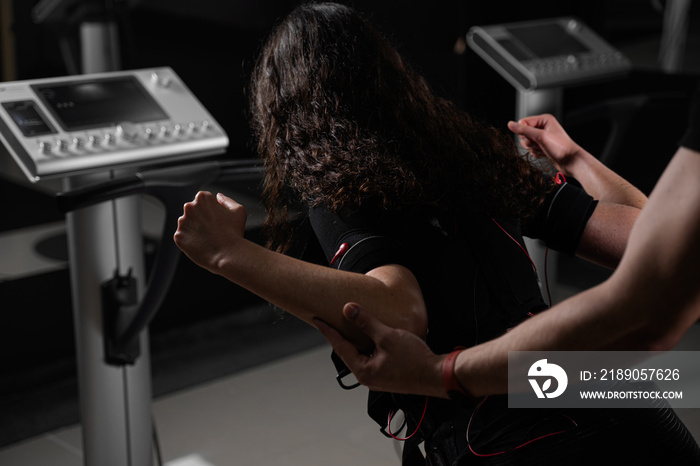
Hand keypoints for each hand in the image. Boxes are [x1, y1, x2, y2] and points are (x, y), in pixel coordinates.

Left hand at [174, 191, 246, 274]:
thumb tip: (219, 197)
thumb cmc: (234, 233)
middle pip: (193, 211)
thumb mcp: (239, 210)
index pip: (203, 201)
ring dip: (195, 230)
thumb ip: (227, 200)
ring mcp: (182, 223)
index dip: (211, 211)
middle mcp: (189, 207)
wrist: (228, 254)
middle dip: (200, 219)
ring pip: (187, 225)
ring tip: (208, 238)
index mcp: (202, 198)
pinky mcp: (178, 236)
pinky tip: (202, 244)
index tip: (216, 219)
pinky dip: (191, 241)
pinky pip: (183, 238)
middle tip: (213, 230)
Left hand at [314, 303, 445, 397]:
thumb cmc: (414, 360)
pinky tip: (372, 336)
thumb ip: (366, 322)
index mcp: (363, 371)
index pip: (339, 347)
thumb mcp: (387, 336)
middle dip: (340, 336)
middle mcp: (368, 376)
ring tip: (350, 325)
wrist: (437, 374)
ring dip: (356, 340)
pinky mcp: (388, 374)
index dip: (328, 331)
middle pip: (348, 352)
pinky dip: (368, 345)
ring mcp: (378, 377)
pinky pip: (372, 357)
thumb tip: (349, 310)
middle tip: (331, 320)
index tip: (318, 320)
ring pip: (360, 354)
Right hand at [508, 113, 582, 173]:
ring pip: (526, 142)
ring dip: (532, 148)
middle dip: (529, 141)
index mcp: (544, 119)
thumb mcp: (541, 137)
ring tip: (542, 149)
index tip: (532, 138)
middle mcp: (543, 127)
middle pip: (524, 133)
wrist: (570, 161)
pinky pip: (531, 148)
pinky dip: (534, 152)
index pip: (523, 122)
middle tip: (539, 144)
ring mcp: (542, 137)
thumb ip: (524, 130)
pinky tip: (543, 153)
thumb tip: (510, 124)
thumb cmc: (561, 148)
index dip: (524, 132)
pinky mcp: (542, 145)